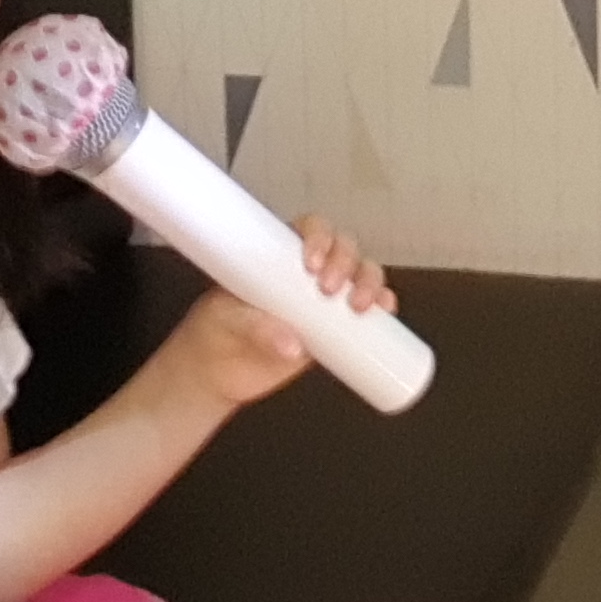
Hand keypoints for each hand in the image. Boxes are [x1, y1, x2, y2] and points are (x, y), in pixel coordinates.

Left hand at [153, 217, 399, 411]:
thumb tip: (293, 345)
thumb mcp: (227, 322)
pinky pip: (367, 308)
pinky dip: (382, 305)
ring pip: (361, 273)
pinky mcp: (335, 326)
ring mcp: (324, 297)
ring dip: (369, 281)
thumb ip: (257, 329)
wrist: (217, 373)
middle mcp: (306, 269)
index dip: (318, 237)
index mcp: (278, 252)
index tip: (310, 263)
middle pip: (343, 247)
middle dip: (346, 261)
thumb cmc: (215, 333)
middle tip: (329, 289)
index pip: (308, 228)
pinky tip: (385, 310)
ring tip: (359, 306)